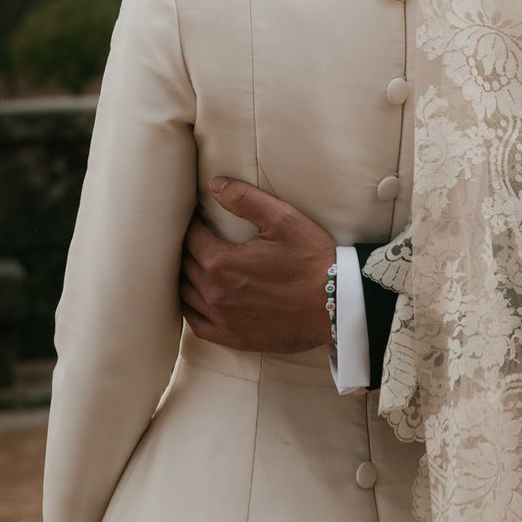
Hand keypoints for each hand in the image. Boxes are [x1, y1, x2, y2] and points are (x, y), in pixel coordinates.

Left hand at [181, 178, 336, 354]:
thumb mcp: (283, 219)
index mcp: (221, 262)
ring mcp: (222, 319)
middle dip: (188, 249)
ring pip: (185, 295)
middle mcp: (214, 293)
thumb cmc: (312, 259)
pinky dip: (191, 309)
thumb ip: (245, 199)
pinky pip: (196, 325)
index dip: (194, 225)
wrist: (336, 304)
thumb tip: (214, 184)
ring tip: (196, 265)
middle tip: (197, 239)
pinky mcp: (233, 338)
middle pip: (185, 266)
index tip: (199, 219)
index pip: (192, 238)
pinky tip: (198, 299)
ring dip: (187, 277)